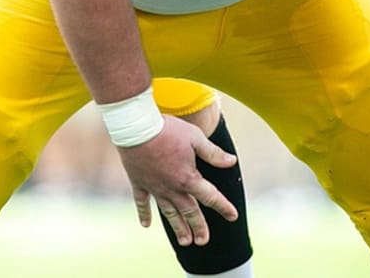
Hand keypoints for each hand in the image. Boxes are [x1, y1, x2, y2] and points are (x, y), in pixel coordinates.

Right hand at [117, 116, 237, 246]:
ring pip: (169, 212)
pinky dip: (144, 213)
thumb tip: (232, 162)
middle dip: (198, 226)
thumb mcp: (195, 137)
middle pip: (189, 211)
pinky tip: (146, 225)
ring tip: (185, 242)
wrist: (136, 127)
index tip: (233, 217)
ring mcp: (155, 187)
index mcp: (188, 178)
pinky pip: (142, 202)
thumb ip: (213, 153)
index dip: (223, 207)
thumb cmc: (168, 130)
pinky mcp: (139, 183)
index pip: (210, 197)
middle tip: (203, 241)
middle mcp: (172, 188)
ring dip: (178, 227)